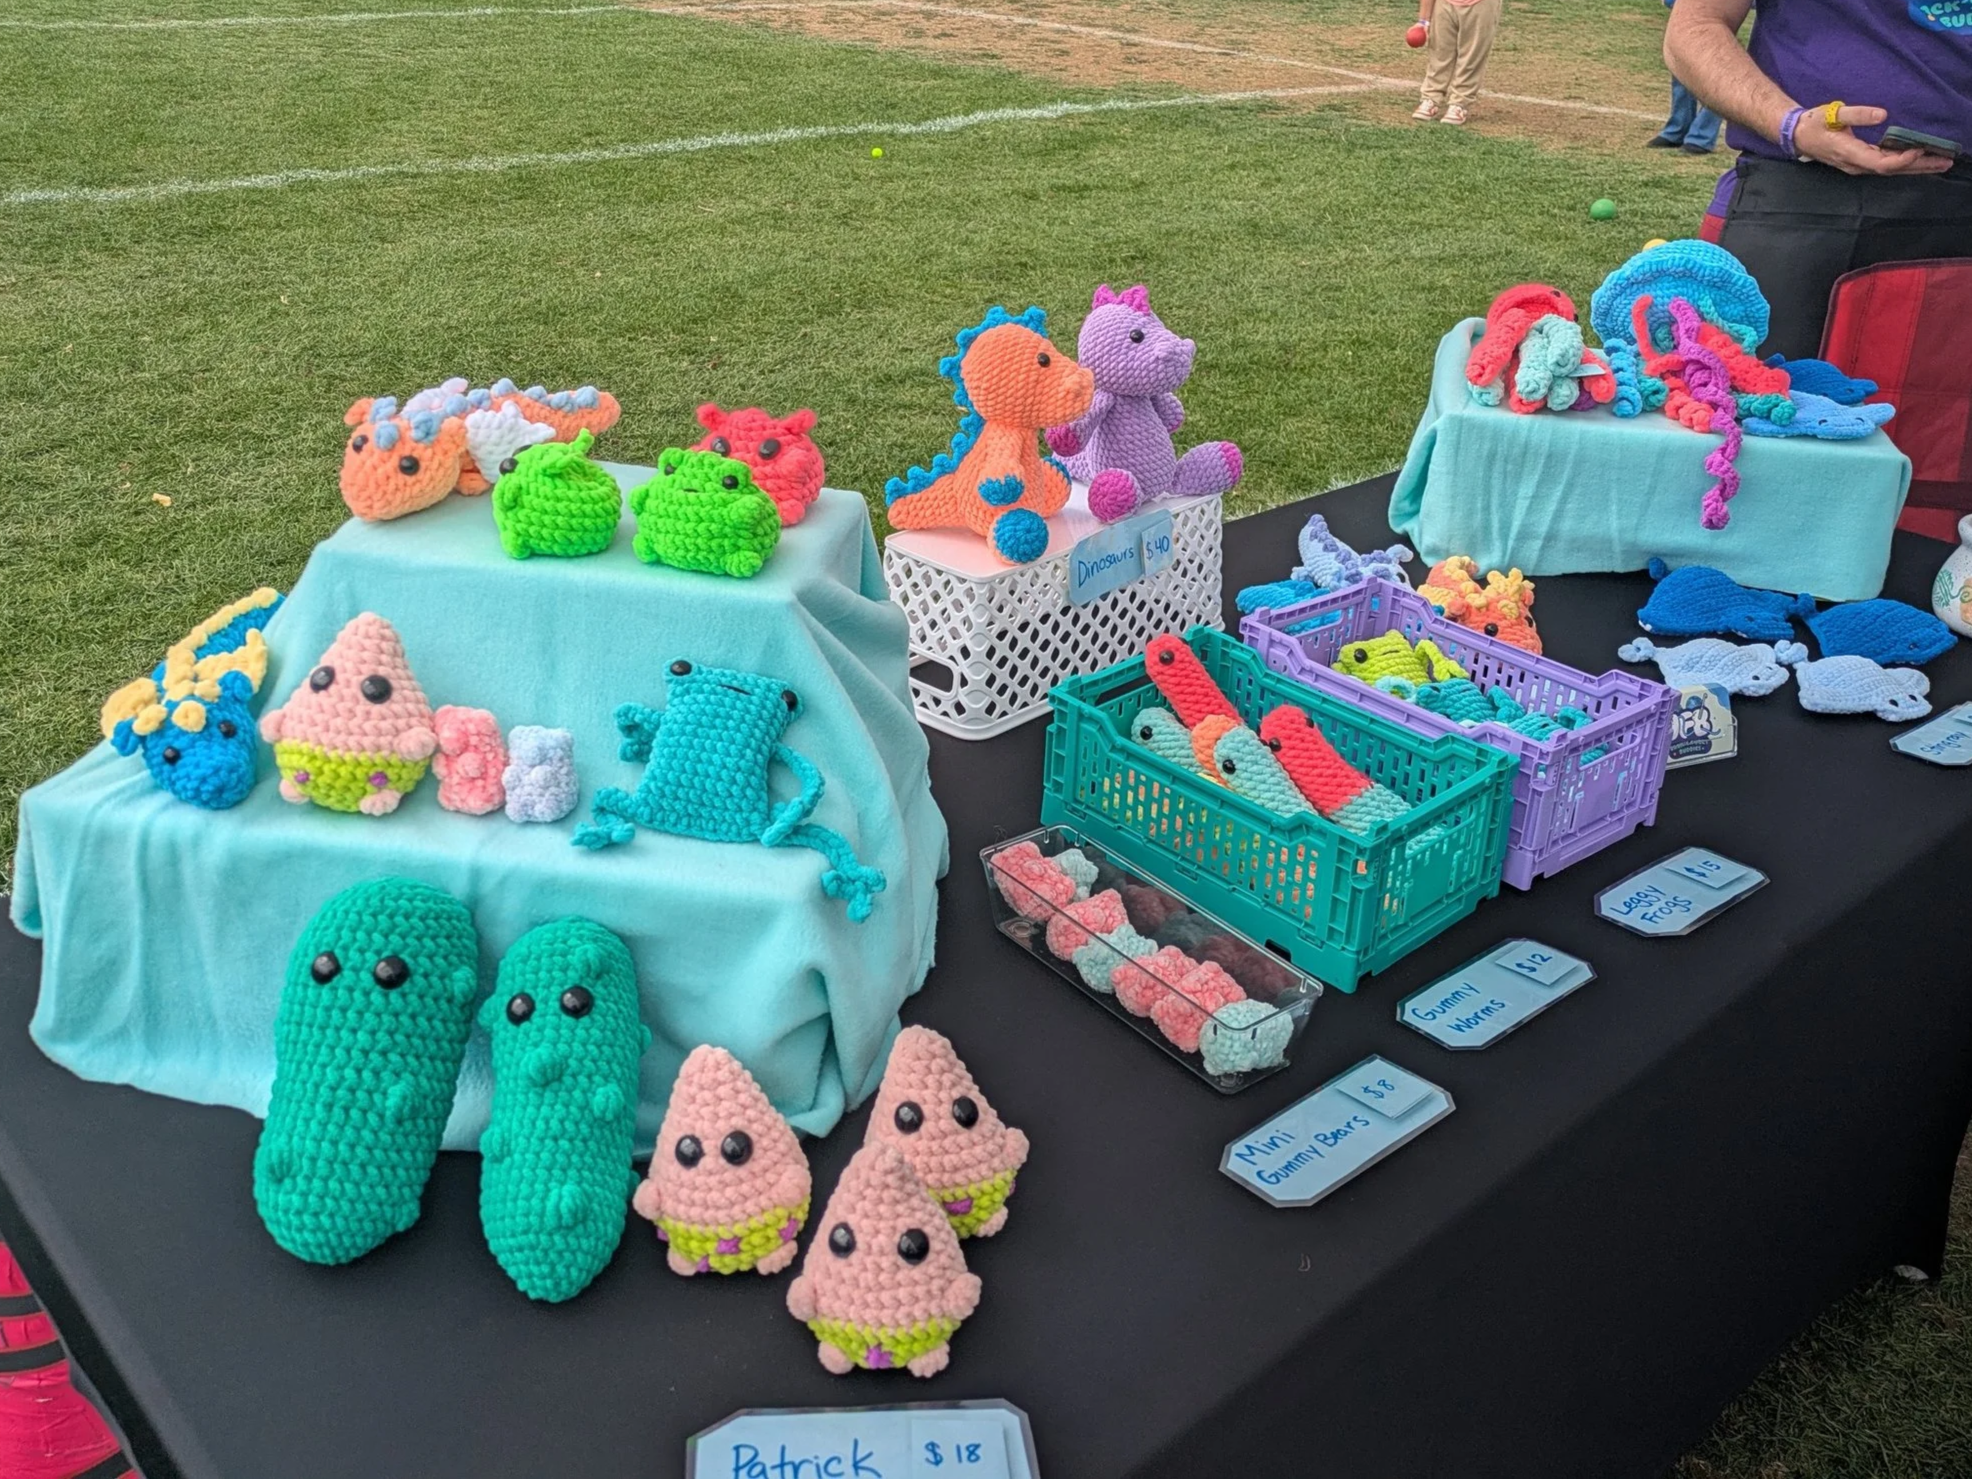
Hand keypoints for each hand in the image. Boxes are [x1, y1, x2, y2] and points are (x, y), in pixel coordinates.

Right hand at [1794, 104, 1954, 175]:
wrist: (1796, 135)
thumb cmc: (1814, 123)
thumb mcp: (1833, 113)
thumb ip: (1858, 113)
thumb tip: (1883, 114)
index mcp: (1850, 153)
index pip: (1881, 163)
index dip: (1902, 159)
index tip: (1920, 149)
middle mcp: (1856, 165)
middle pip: (1892, 170)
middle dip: (1919, 167)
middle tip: (1945, 162)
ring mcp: (1858, 165)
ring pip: (1891, 170)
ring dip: (1916, 167)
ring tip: (1939, 162)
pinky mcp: (1860, 161)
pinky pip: (1885, 165)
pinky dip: (1904, 163)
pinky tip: (1918, 159)